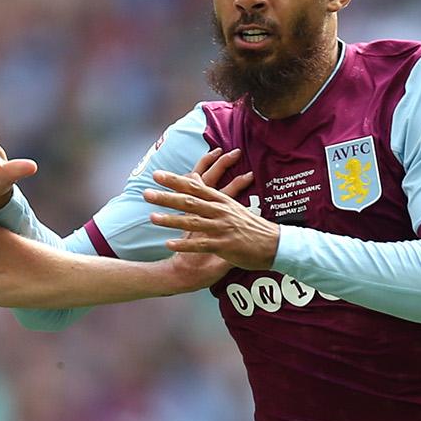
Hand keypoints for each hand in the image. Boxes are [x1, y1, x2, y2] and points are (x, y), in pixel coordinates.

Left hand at [148, 153, 276, 269]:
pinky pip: (200, 244)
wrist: (274, 244)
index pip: (195, 187)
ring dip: (171, 220)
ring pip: (192, 222)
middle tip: (147, 193)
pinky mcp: (224, 245)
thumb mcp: (233, 206)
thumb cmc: (251, 226)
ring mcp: (222, 228)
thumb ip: (213, 196)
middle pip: (189, 202)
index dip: (175, 181)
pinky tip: (169, 244)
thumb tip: (197, 182)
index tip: (157, 175)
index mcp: (221, 200)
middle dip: (166, 197)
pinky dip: (184, 244)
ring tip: (152, 217)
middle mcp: (220, 211)